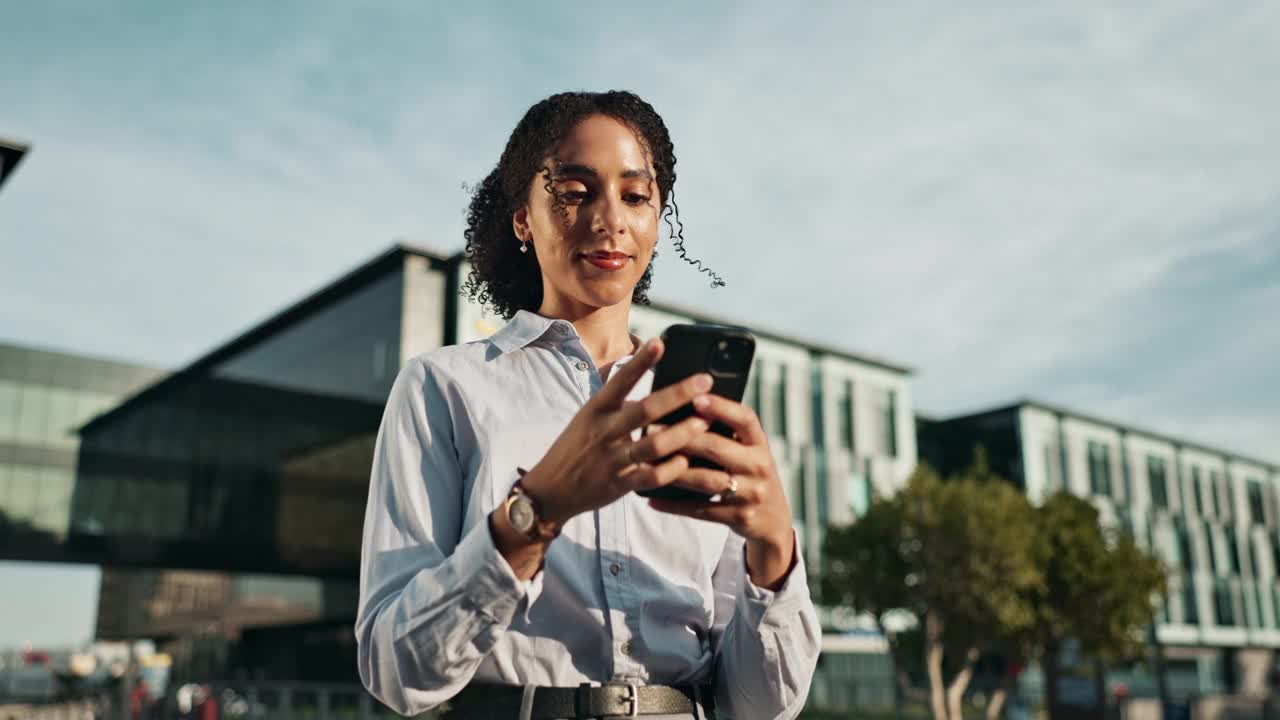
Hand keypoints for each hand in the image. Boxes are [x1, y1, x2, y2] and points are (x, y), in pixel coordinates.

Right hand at [519, 338, 713, 526]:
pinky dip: (669, 470)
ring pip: (652, 445)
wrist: (550, 490)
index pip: (620, 381)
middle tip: (705, 381)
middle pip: (645, 410)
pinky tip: (685, 461)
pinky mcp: (618, 485)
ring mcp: (611, 459)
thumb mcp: (588, 417)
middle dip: (677, 394)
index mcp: (596, 410)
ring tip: (704, 421)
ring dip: (681, 433)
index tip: (658, 343)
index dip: (640, 362)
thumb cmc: (575, 448)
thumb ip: (617, 402)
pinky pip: (649, 477)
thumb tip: (646, 380)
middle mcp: (604, 431)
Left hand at [646, 394, 797, 589]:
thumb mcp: (749, 452)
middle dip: (681, 438)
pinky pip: (701, 511)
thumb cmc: (750, 475)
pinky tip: (652, 499)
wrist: (773, 520)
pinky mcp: (740, 517)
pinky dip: (674, 505)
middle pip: (717, 449)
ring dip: (673, 472)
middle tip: (650, 430)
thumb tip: (686, 407)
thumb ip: (727, 434)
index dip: (722, 407)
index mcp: (760, 443)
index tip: (696, 397)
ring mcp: (751, 494)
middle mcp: (759, 466)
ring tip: (646, 463)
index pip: (745, 420)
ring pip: (706, 481)